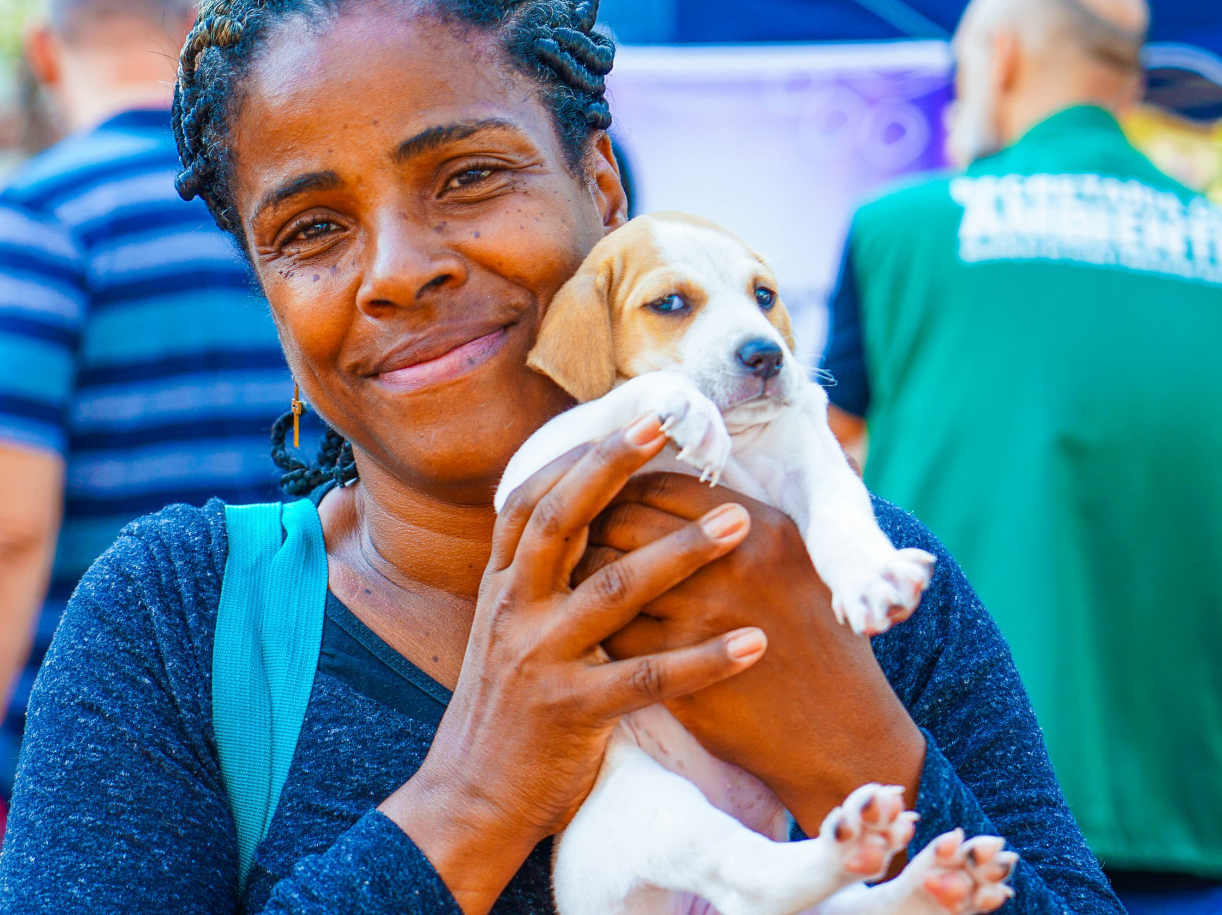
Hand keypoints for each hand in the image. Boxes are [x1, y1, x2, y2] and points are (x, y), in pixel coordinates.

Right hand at [381, 414, 767, 914]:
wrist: (468, 801)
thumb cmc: (505, 715)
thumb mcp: (506, 634)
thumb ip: (536, 584)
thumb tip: (579, 528)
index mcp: (501, 588)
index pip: (531, 502)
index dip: (578, 456)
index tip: (631, 420)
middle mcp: (513, 610)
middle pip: (562, 520)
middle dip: (614, 467)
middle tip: (666, 427)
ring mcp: (539, 658)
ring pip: (613, 587)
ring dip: (682, 551)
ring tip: (737, 523)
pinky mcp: (571, 710)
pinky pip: (647, 676)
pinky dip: (704, 659)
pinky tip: (752, 644)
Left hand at [586, 473, 926, 836]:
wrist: (841, 735)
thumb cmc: (826, 650)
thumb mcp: (803, 567)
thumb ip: (748, 529)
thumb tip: (692, 499)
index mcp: (763, 526)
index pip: (665, 484)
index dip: (625, 488)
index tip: (608, 500)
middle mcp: (732, 561)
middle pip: (626, 520)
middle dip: (591, 526)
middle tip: (575, 539)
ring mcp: (701, 614)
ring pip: (606, 574)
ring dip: (581, 577)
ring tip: (575, 582)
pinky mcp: (676, 667)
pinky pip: (610, 631)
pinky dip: (594, 627)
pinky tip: (591, 630)